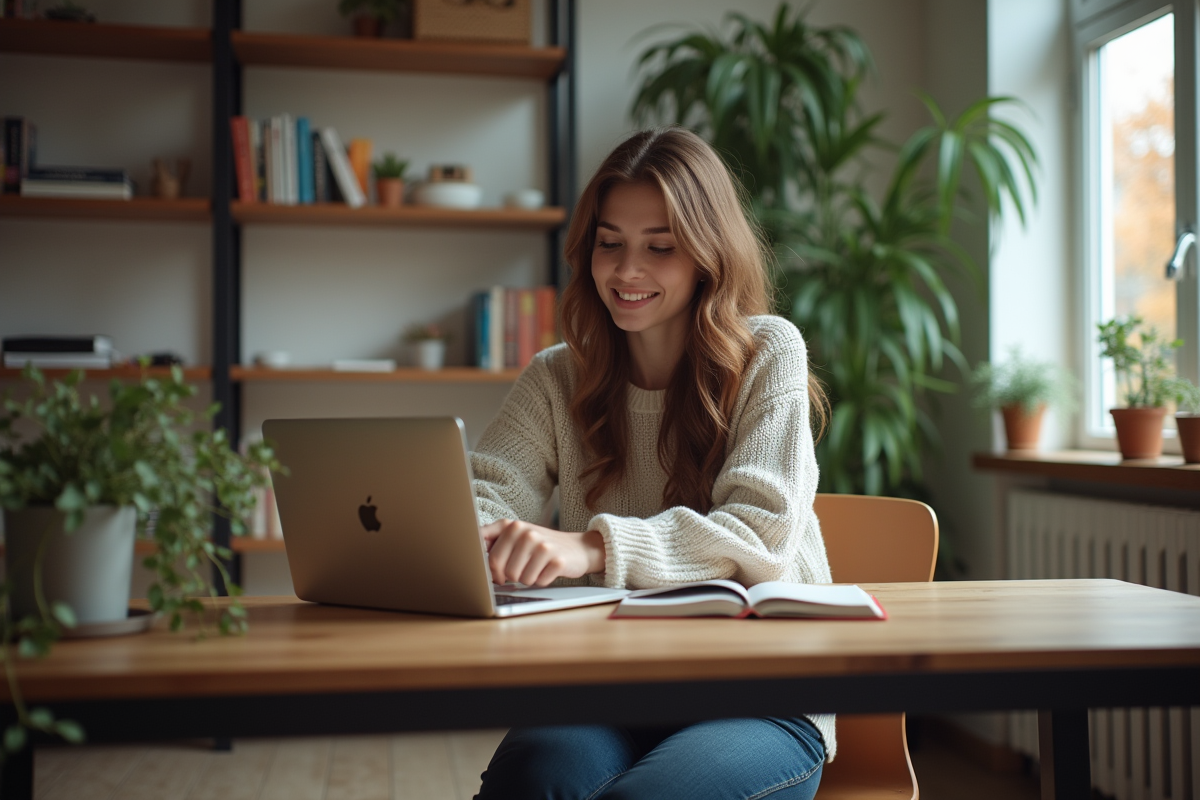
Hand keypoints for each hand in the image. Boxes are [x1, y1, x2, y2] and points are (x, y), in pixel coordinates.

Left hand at [481, 519, 605, 587]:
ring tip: (536, 567)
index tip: (494, 572)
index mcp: (512, 525)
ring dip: (527, 579)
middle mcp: (526, 532)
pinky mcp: (557, 560)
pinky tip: (548, 570)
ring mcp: (542, 545)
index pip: (487, 554)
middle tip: (520, 570)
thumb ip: (491, 539)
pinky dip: (542, 581)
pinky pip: (538, 582)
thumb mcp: (516, 536)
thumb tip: (468, 554)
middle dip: (509, 576)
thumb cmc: (540, 545)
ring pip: (519, 578)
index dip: (488, 569)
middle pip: (502, 569)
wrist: (577, 548)